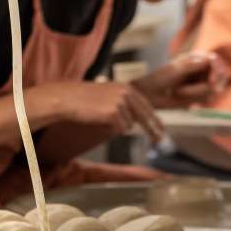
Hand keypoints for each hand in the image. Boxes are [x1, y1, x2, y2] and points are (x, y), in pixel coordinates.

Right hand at [44, 79, 164, 140]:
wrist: (67, 98)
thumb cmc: (83, 98)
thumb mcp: (107, 95)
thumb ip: (124, 104)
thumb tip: (136, 121)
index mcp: (126, 88)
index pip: (147, 107)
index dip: (155, 121)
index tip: (162, 131)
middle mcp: (127, 94)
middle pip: (145, 117)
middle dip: (153, 131)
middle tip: (159, 142)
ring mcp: (121, 103)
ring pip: (127, 125)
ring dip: (117, 126)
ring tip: (101, 118)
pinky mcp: (114, 113)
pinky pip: (118, 129)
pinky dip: (110, 129)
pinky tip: (98, 120)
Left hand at [134, 53, 216, 108]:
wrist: (150, 95)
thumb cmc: (159, 79)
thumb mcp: (175, 70)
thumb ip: (192, 65)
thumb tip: (209, 58)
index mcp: (195, 58)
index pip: (214, 61)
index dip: (217, 70)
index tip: (212, 81)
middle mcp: (201, 69)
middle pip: (219, 76)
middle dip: (210, 84)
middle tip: (209, 91)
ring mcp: (201, 82)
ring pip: (213, 89)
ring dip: (197, 93)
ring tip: (178, 92)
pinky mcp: (200, 95)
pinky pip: (208, 98)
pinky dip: (197, 100)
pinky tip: (186, 101)